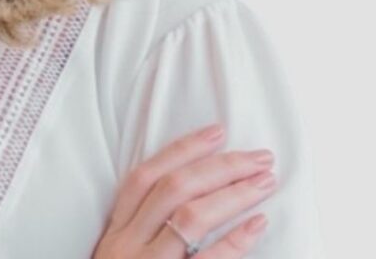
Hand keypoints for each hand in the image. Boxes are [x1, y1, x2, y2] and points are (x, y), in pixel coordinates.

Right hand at [92, 123, 276, 256]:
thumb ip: (144, 235)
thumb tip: (192, 200)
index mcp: (115, 235)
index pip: (144, 177)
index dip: (180, 150)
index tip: (216, 132)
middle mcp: (126, 247)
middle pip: (171, 189)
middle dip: (218, 167)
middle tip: (257, 157)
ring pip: (189, 217)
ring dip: (232, 194)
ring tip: (264, 183)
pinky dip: (235, 241)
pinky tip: (257, 226)